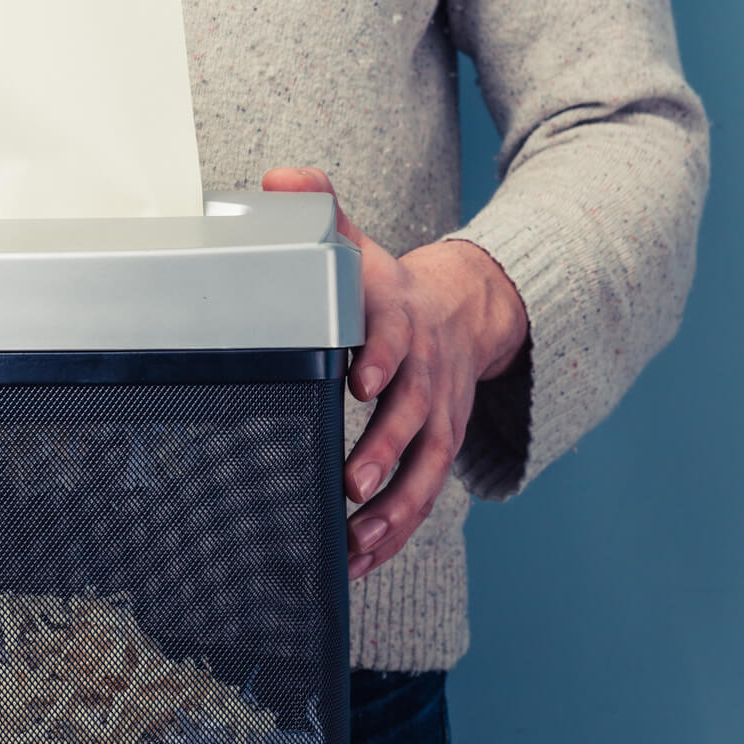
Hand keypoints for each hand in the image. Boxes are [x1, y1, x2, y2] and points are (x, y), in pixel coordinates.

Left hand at [261, 167, 528, 581]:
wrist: (464, 313)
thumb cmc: (391, 289)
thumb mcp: (360, 245)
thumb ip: (321, 213)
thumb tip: (279, 179)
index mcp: (401, 323)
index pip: (394, 338)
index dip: (379, 356)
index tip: (360, 379)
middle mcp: (425, 376)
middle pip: (412, 417)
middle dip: (386, 451)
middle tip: (354, 480)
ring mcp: (435, 420)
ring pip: (424, 472)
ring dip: (393, 511)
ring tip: (358, 542)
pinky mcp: (434, 455)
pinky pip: (418, 502)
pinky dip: (392, 536)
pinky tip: (358, 564)